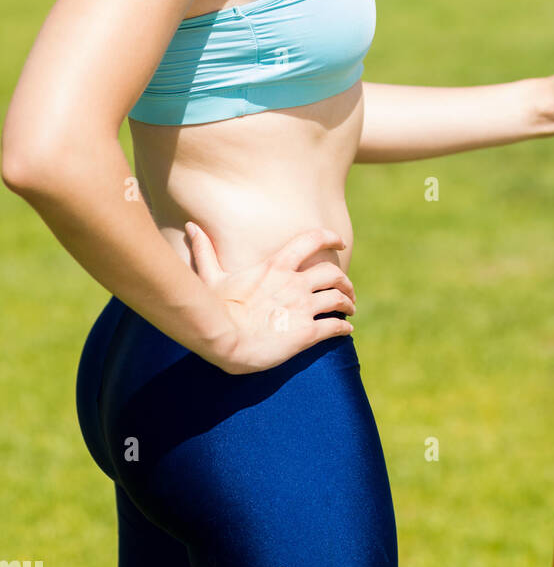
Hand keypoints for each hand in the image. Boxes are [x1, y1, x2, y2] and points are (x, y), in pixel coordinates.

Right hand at [185, 222, 356, 373]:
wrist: (222, 339)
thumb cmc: (215, 308)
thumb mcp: (211, 276)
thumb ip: (205, 251)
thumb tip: (191, 227)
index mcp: (276, 266)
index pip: (312, 240)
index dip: (330, 237)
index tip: (341, 241)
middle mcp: (295, 283)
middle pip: (333, 273)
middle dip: (344, 280)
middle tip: (347, 288)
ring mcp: (303, 308)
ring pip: (339, 298)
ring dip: (348, 302)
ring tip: (350, 309)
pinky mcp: (306, 333)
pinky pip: (334, 327)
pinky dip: (343, 328)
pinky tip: (345, 331)